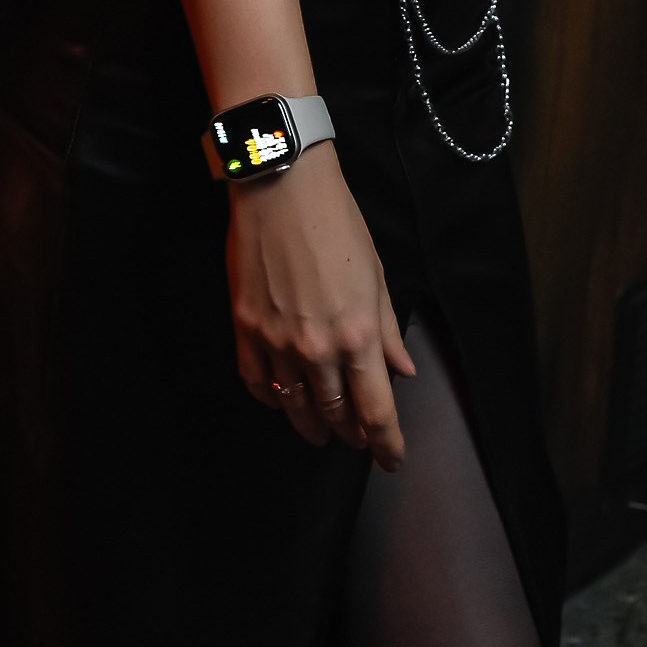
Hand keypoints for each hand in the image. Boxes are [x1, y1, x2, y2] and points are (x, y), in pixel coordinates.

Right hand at [227, 142, 415, 468]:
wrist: (282, 186)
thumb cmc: (336, 222)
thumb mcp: (376, 274)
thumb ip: (387, 329)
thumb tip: (401, 370)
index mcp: (358, 334)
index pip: (376, 410)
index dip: (386, 443)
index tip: (392, 460)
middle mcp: (318, 349)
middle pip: (336, 414)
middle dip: (352, 435)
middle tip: (359, 441)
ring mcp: (276, 342)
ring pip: (295, 406)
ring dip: (312, 425)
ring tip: (321, 432)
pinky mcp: (245, 329)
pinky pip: (257, 382)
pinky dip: (271, 399)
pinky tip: (281, 401)